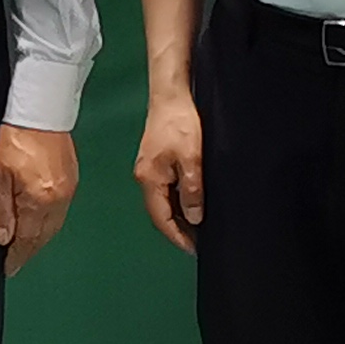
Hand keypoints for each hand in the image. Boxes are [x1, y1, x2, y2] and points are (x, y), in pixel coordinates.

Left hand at [0, 125, 77, 276]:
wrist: (40, 110)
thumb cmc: (16, 135)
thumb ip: (2, 208)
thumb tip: (4, 237)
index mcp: (39, 199)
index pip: (27, 239)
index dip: (17, 256)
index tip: (8, 267)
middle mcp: (58, 199)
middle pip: (43, 236)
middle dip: (28, 250)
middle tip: (14, 260)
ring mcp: (68, 190)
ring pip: (53, 226)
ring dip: (39, 238)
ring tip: (24, 244)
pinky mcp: (72, 180)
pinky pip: (61, 211)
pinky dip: (49, 221)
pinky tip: (39, 221)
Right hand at [132, 90, 204, 254]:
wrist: (171, 94)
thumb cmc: (179, 122)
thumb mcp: (192, 159)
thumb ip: (192, 190)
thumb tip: (194, 217)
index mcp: (150, 179)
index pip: (161, 219)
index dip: (177, 236)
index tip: (194, 249)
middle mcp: (145, 176)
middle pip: (159, 212)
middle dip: (177, 229)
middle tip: (199, 241)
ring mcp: (149, 168)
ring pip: (163, 200)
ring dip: (178, 214)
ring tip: (199, 225)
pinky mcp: (155, 160)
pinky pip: (165, 188)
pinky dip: (177, 199)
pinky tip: (191, 200)